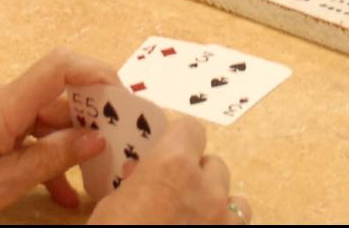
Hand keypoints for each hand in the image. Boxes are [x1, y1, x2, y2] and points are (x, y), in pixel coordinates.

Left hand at [0, 49, 118, 223]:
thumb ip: (49, 160)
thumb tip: (93, 140)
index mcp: (2, 107)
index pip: (58, 67)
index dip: (96, 73)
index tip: (123, 97)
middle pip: (59, 98)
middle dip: (93, 121)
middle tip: (121, 149)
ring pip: (45, 121)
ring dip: (70, 148)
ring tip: (94, 183)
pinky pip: (25, 132)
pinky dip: (45, 156)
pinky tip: (61, 193)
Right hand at [87, 116, 243, 224]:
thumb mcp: (112, 208)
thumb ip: (137, 185)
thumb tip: (142, 177)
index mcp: (173, 166)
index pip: (190, 130)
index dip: (178, 140)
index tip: (165, 153)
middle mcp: (209, 190)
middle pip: (215, 165)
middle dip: (197, 176)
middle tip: (174, 196)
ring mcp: (226, 224)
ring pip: (237, 201)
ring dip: (219, 207)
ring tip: (196, 224)